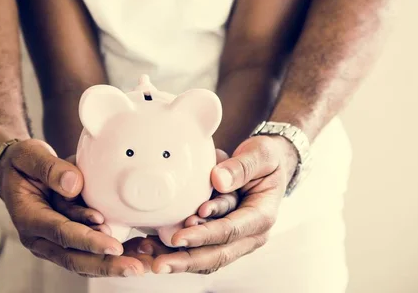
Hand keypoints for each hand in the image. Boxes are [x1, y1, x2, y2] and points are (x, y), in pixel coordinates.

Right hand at [0, 138, 143, 276]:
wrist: (17, 171)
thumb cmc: (23, 163)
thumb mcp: (29, 155)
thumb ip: (50, 168)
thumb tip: (73, 185)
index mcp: (29, 218)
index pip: (62, 234)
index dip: (88, 241)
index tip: (114, 246)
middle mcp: (40, 237)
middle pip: (75, 258)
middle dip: (106, 264)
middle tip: (136, 267)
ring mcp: (53, 242)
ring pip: (85, 261)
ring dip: (114, 265)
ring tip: (143, 264)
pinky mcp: (67, 240)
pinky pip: (90, 252)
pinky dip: (113, 255)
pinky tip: (137, 251)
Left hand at [136, 136, 297, 273]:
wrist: (269, 165)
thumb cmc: (266, 159)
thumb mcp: (261, 154)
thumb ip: (241, 166)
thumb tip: (218, 180)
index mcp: (262, 216)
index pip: (230, 231)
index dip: (204, 236)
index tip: (179, 237)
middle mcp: (250, 234)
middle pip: (216, 255)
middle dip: (186, 260)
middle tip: (159, 264)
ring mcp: (235, 239)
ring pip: (205, 258)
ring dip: (177, 259)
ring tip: (148, 254)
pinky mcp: (220, 237)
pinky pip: (198, 250)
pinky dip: (176, 251)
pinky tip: (152, 247)